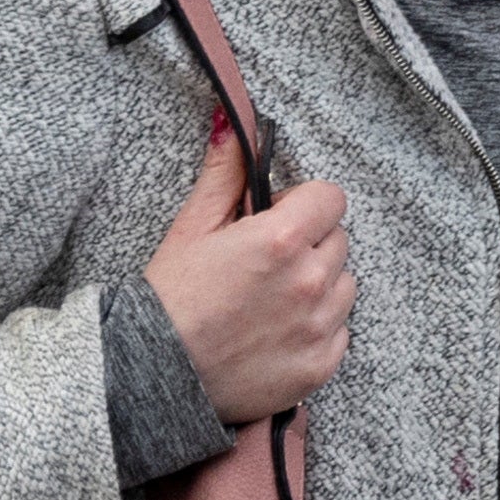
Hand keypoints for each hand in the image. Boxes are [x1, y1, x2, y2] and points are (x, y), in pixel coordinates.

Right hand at [142, 125, 352, 421]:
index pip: (331, 197)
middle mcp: (309, 281)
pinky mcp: (319, 367)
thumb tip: (234, 124)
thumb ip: (224, 174)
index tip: (276, 219)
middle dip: (309, 243)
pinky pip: (340, 332)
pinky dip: (317, 329)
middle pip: (339, 240)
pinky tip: (276, 332)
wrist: (154, 375)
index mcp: (281, 239)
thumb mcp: (191, 228)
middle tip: (265, 263)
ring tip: (271, 299)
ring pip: (344, 285)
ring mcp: (318, 327)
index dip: (302, 204)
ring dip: (319, 285)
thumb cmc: (169, 299)